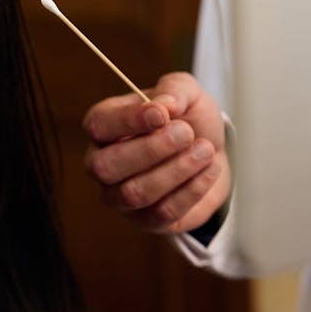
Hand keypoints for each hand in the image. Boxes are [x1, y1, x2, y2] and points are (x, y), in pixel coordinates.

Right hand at [82, 71, 230, 234]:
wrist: (211, 152)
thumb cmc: (187, 118)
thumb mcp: (185, 92)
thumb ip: (174, 91)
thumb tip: (164, 106)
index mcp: (103, 126)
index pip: (98, 125)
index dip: (128, 120)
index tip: (162, 114)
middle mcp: (102, 163)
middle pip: (107, 166)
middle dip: (151, 150)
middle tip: (187, 133)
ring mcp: (120, 196)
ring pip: (136, 193)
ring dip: (176, 170)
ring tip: (206, 150)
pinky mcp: (146, 220)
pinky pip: (163, 213)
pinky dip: (191, 190)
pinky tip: (209, 169)